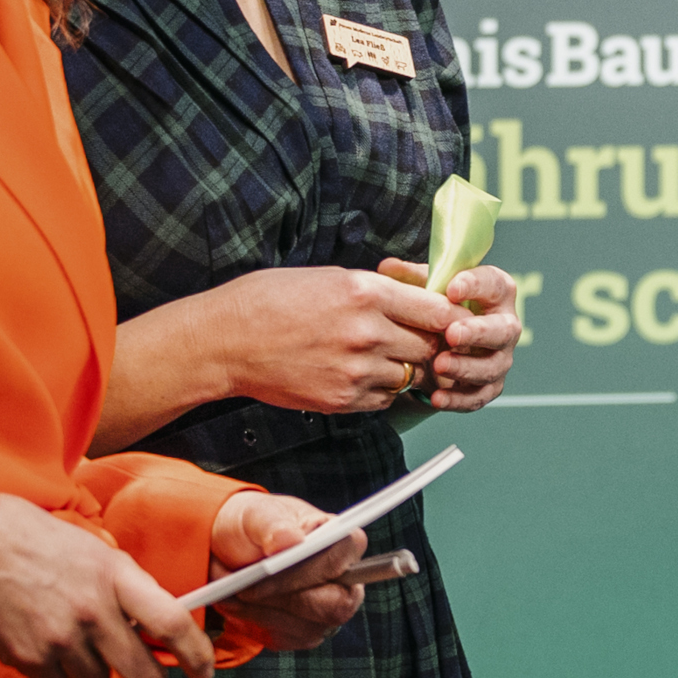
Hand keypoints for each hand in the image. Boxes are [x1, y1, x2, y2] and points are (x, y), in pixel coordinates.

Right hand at [0, 493, 211, 677]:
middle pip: (143, 672)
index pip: (171, 623)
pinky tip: (47, 641)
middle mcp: (93, 611)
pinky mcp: (28, 658)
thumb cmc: (39, 542)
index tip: (204, 670)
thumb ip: (128, 588)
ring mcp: (60, 638)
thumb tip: (155, 625)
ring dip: (97, 669)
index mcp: (116, 577)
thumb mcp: (97, 552)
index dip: (195, 654)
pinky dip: (60, 671)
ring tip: (78, 638)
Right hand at [204, 265, 458, 414]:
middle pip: (431, 346)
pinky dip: (383, 389)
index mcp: (366, 293)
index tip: (451, 319)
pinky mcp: (342, 399)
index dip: (451, 316)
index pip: (438, 310)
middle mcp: (367, 333)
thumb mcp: (331, 277)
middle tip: (426, 340)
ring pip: (411, 376)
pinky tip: (364, 374)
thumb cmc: (270, 301)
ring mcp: (356, 370)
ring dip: (408, 369)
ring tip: (386, 356)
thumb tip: (416, 299)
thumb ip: (379, 290)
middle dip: (433, 344)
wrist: (226, 341)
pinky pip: (385, 398)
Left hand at [207, 490, 369, 651]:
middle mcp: (346, 579)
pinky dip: (256, 623)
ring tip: (231, 593)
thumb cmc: (251, 526)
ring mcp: (329, 609)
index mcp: (342, 540)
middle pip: (333, 605)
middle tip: (242, 589)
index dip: (304, 571)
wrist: (230, 551)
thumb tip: (291, 540)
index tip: (265, 569)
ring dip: (262, 612)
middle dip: (281, 599)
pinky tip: (238, 605)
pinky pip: (286, 639)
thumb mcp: (255, 515)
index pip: (339, 561)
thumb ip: (273, 525)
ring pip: (306, 628)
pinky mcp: (306, 632)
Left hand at [375, 259, 522, 410]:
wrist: (439, 345)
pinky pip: (479, 396)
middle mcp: (504, 326)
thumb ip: (410, 278)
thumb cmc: (437, 310)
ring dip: (466, 367)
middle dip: (478, 332)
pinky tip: (437, 397)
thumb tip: (387, 266)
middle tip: (451, 333)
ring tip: (439, 365)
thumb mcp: (425, 289)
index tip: (452, 289)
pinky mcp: (489, 386)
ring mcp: (499, 358)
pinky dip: (459, 399)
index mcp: (495, 294)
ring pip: (492, 366)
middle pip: (503, 330)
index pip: (495, 285)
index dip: (476, 286)